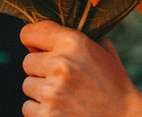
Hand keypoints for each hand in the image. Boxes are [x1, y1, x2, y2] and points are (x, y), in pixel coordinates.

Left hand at [21, 21, 141, 116]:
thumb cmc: (113, 82)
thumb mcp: (103, 49)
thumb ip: (77, 37)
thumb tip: (49, 32)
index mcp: (73, 42)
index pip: (29, 32)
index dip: (32, 40)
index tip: (37, 46)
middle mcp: (60, 64)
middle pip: (27, 62)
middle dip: (40, 69)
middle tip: (61, 76)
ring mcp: (52, 92)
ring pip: (27, 85)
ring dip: (40, 90)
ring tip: (64, 93)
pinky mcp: (47, 115)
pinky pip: (28, 107)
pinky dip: (40, 109)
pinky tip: (61, 108)